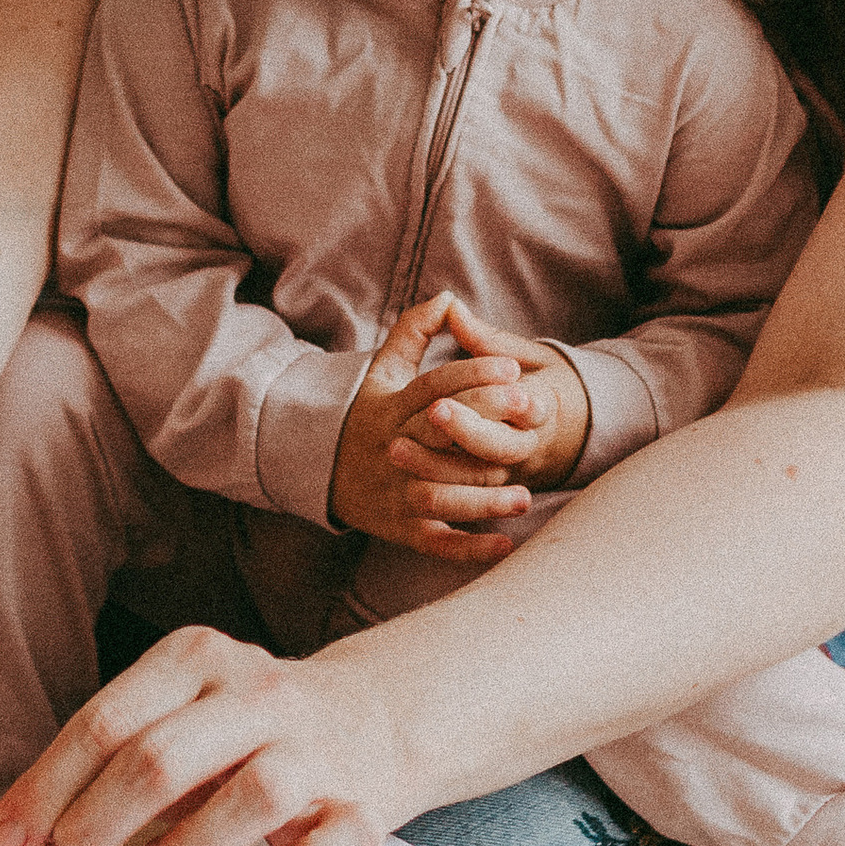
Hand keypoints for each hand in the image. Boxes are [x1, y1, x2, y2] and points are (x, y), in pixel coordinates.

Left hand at [0, 620, 418, 845]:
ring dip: (192, 845)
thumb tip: (24, 823)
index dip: (49, 786)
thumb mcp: (179, 710)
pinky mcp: (363, 804)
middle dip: (99, 818)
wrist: (376, 715)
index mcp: (198, 660)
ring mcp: (316, 749)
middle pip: (164, 756)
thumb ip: (112, 754)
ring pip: (254, 792)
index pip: (107, 721)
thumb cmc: (248, 725)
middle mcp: (258, 695)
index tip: (8, 837)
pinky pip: (333, 842)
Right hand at [328, 292, 580, 557]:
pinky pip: (434, 542)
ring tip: (524, 493)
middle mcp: (392, 450)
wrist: (312, 468)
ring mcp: (394, 493)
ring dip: (481, 499)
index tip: (512, 366)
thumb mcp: (382, 370)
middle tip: (532, 416)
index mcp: (390, 409)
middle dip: (483, 429)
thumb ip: (414, 331)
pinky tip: (504, 542)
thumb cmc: (365, 414)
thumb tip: (449, 298)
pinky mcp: (399, 528)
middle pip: (437, 441)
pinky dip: (467, 547)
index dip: (471, 374)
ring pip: (437, 498)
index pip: (432, 388)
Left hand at [391, 294, 588, 494]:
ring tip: (397, 450)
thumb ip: (486, 338)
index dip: (492, 398)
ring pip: (480, 482)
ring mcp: (511, 476)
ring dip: (441, 469)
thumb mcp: (525, 356)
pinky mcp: (493, 499)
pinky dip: (454, 520)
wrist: (573, 436)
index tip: (461, 385)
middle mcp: (527, 445)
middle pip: (500, 447)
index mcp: (540, 406)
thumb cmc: (540, 385)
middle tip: (430, 411)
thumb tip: (449, 305)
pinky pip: (471, 509)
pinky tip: (409, 490)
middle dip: (466, 430)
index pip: (522, 406)